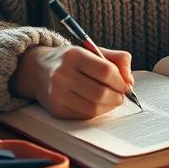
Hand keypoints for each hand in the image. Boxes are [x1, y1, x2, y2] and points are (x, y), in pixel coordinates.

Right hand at [15, 45, 133, 119]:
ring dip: (109, 107)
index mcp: (74, 55)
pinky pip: (84, 116)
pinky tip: (97, 104)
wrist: (38, 69)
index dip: (120, 81)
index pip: (106, 71)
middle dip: (117, 97)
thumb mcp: (93, 51)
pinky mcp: (56, 109)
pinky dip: (96, 112)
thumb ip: (117, 60)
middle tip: (121, 96)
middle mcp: (62, 74)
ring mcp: (57, 94)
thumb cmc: (72, 61)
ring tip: (111, 100)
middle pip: (100, 93)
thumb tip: (130, 81)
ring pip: (93, 108)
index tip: (125, 84)